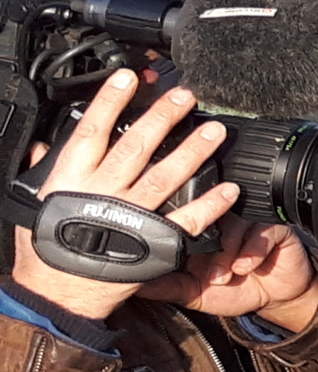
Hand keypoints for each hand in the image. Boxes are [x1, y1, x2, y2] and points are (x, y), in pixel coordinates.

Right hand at [10, 71, 237, 326]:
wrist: (59, 294)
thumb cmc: (46, 248)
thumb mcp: (32, 203)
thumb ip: (43, 170)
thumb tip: (44, 145)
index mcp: (71, 180)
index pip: (92, 131)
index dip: (110, 102)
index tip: (128, 78)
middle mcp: (103, 193)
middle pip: (137, 146)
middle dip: (162, 118)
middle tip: (185, 96)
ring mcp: (131, 216)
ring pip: (167, 177)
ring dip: (194, 152)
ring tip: (215, 130)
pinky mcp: (154, 241)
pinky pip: (187, 219)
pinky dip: (211, 204)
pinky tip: (231, 189)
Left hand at [142, 216, 317, 334]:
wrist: (275, 298)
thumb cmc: (232, 290)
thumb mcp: (190, 292)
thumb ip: (161, 284)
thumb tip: (122, 281)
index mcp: (197, 231)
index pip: (180, 222)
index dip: (178, 238)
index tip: (179, 262)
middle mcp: (221, 219)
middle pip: (204, 219)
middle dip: (204, 250)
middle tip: (209, 277)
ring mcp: (247, 220)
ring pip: (231, 224)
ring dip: (227, 253)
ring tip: (227, 275)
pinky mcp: (274, 225)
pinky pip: (259, 230)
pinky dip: (251, 251)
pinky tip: (246, 267)